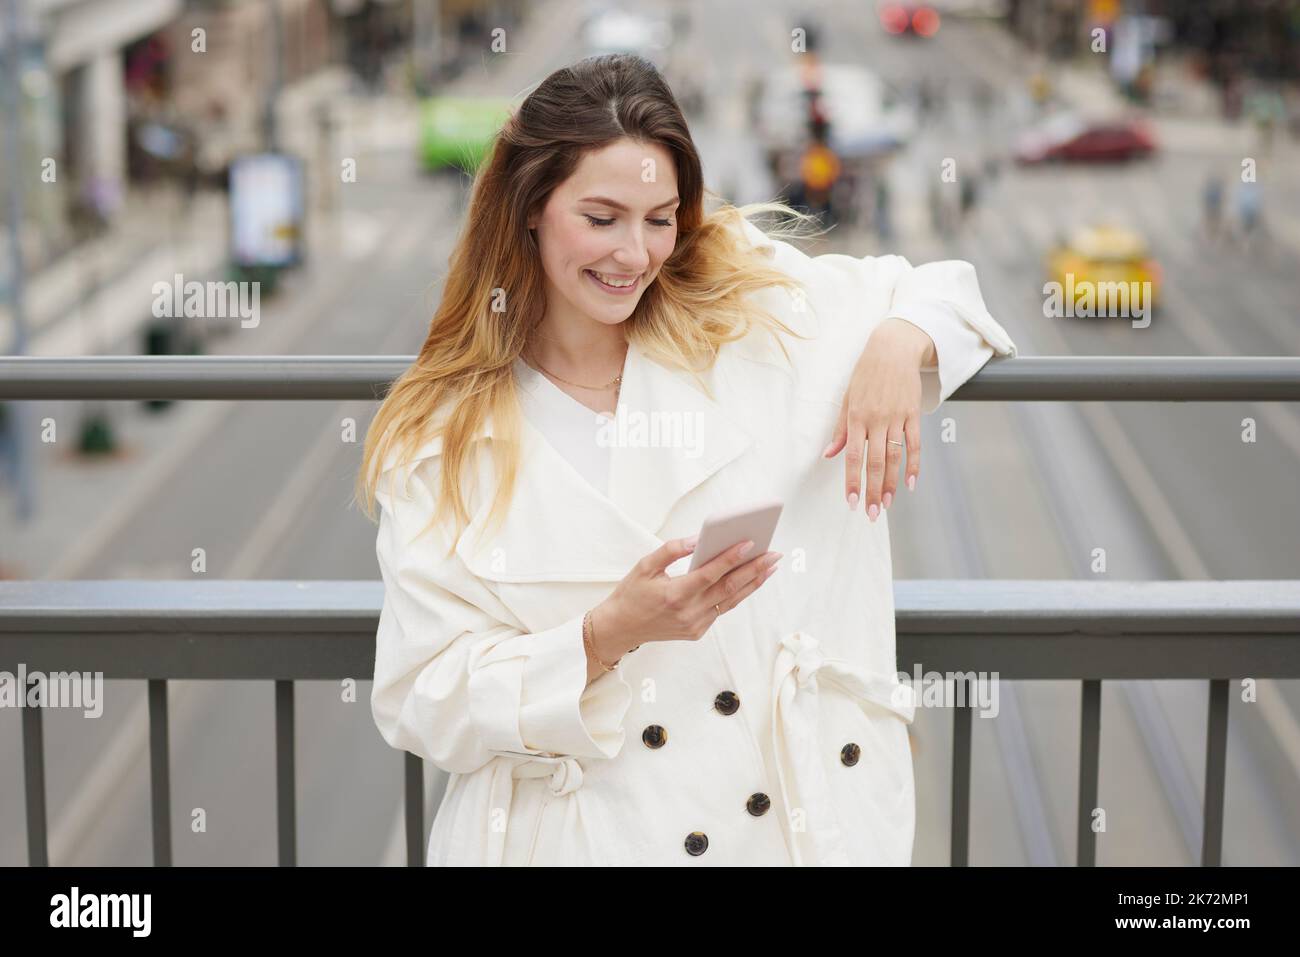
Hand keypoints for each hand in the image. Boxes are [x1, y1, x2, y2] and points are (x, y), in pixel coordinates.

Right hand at [591, 537, 781, 654]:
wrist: (621, 628)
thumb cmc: (632, 594)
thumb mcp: (644, 565)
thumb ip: (671, 550)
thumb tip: (698, 539)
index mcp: (675, 594)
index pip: (711, 574)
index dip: (732, 558)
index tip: (750, 543)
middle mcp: (689, 612)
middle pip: (730, 588)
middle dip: (755, 569)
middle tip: (774, 554)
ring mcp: (695, 624)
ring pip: (731, 601)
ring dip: (753, 582)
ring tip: (770, 566)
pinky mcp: (698, 631)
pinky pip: (722, 609)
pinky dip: (737, 594)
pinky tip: (749, 580)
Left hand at [821, 318, 933, 521]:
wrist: (893, 348)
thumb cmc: (865, 374)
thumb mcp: (847, 398)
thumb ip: (840, 429)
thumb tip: (829, 454)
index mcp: (856, 417)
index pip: (852, 456)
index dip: (852, 481)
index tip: (852, 502)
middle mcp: (876, 419)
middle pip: (875, 462)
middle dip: (874, 490)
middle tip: (873, 513)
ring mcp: (896, 417)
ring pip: (894, 457)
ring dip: (892, 483)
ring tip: (889, 504)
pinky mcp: (913, 414)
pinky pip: (914, 444)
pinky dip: (914, 464)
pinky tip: (911, 483)